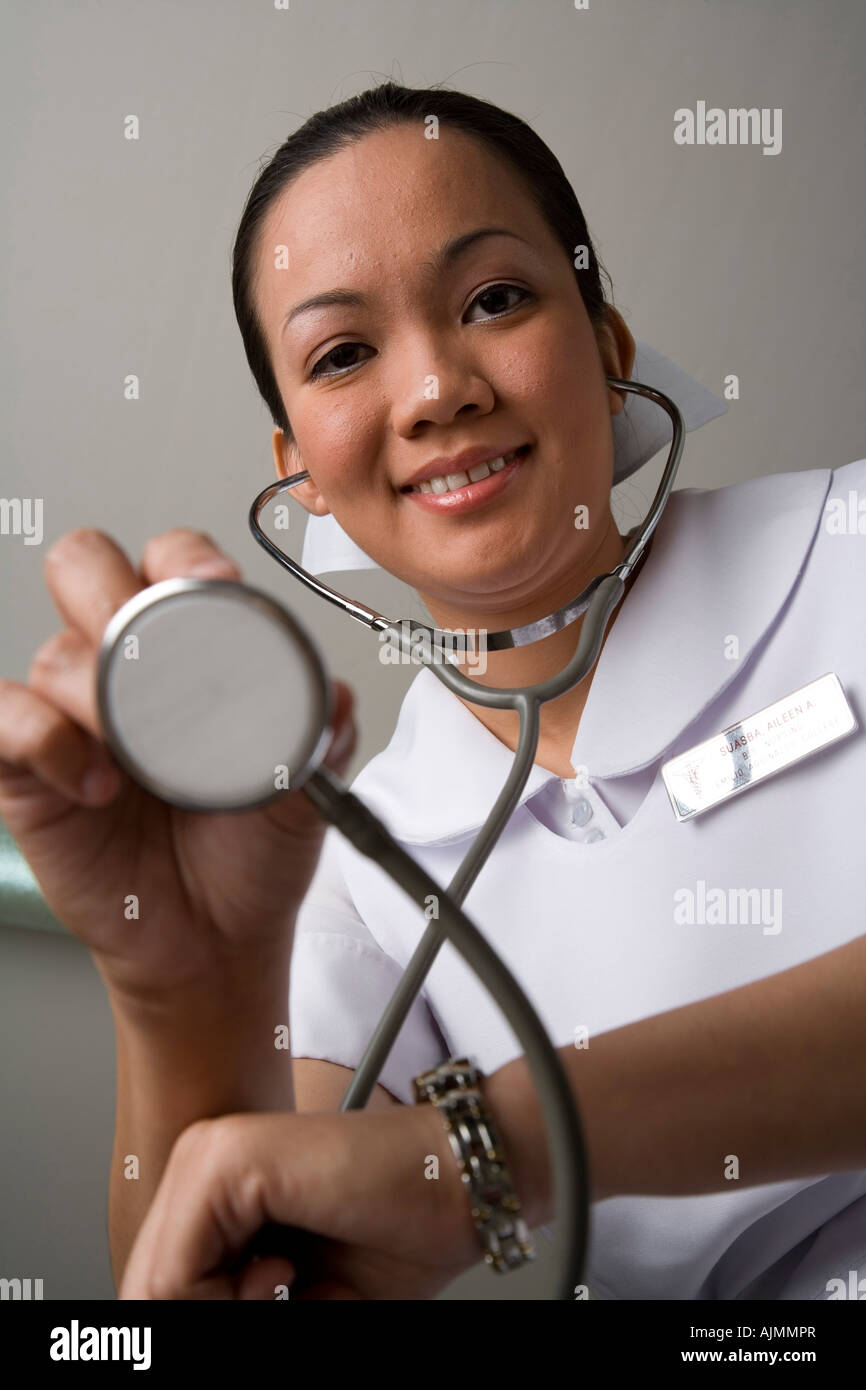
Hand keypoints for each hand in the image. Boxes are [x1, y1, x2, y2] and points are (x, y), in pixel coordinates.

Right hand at [0, 527, 355, 1000]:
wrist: (216, 940)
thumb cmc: (252, 854)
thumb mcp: (306, 787)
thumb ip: (322, 733)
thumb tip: (336, 695)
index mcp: (192, 651)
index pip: (170, 560)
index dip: (185, 557)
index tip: (218, 582)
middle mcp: (125, 669)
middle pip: (85, 568)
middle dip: (113, 590)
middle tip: (152, 647)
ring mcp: (71, 715)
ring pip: (54, 652)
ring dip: (97, 692)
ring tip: (141, 758)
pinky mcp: (28, 768)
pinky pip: (4, 719)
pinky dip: (45, 738)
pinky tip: (95, 784)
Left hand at [119, 1105, 481, 1299]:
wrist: (462, 1185)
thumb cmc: (398, 1231)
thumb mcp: (290, 1294)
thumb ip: (230, 1304)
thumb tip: (168, 1322)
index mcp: (212, 1185)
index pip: (162, 1286)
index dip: (207, 1318)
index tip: (277, 1305)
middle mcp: (202, 1158)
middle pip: (152, 1288)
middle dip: (215, 1316)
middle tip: (289, 1298)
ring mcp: (210, 1153)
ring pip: (157, 1288)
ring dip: (224, 1313)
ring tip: (292, 1287)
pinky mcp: (227, 1161)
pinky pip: (173, 1275)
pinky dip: (223, 1303)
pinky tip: (285, 1273)